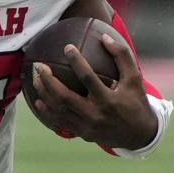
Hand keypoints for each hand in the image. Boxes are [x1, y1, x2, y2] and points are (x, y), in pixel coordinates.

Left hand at [31, 31, 156, 148]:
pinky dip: (47, 111)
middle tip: (39, 66)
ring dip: (44, 94)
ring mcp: (86, 127)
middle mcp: (95, 115)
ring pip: (58, 110)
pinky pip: (59, 122)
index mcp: (108, 100)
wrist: (138, 136)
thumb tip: (104, 37)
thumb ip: (122, 56)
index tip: (67, 47)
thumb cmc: (135, 101)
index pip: (88, 78)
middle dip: (49, 81)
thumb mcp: (135, 78)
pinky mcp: (81, 134)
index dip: (77, 61)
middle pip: (65, 97)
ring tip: (34, 78)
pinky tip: (38, 100)